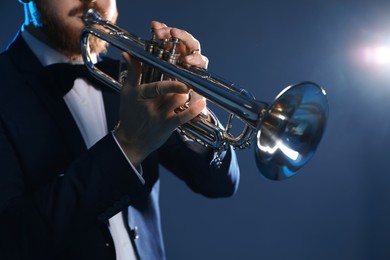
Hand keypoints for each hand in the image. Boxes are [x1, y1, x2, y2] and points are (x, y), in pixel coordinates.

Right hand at [115, 22, 209, 165]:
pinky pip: (184, 117)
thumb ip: (132, 72)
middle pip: (172, 90)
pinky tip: (202, 103)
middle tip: (184, 80)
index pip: (156, 87)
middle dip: (179, 84)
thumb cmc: (129, 114)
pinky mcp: (168, 126)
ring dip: (184, 94)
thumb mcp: (127, 91)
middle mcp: (151, 105)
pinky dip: (194, 110)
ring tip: (184, 91)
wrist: (131, 141)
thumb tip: (128, 53)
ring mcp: (161, 116)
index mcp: (140, 94)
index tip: (180, 78)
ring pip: (180, 99)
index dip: (170, 83)